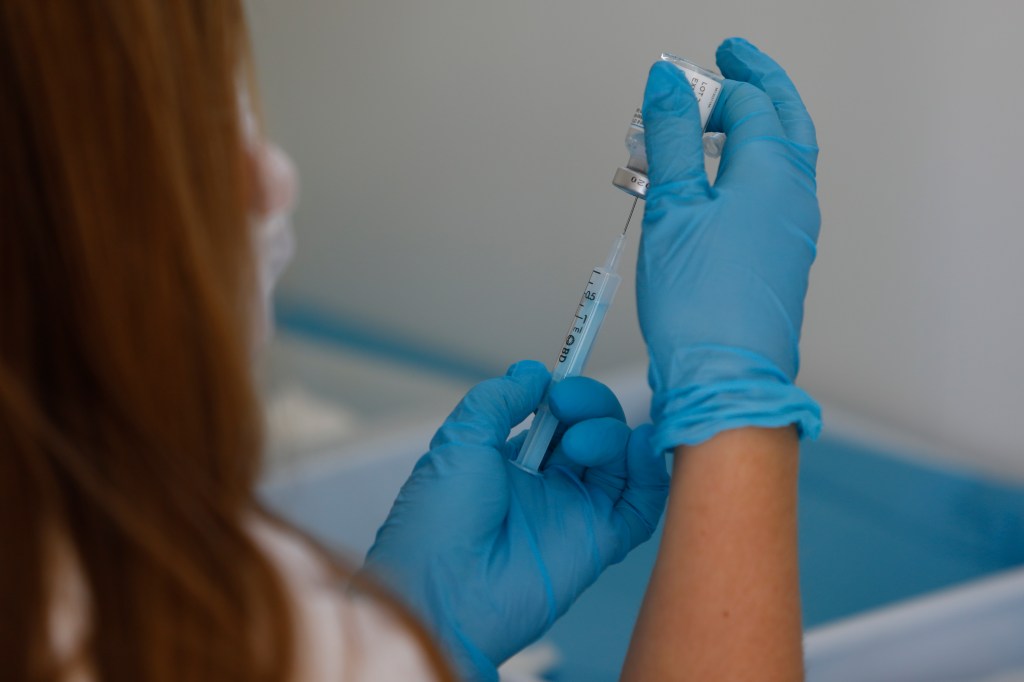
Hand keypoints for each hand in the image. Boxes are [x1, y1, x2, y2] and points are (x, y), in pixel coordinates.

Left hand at [362, 360, 668, 680]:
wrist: (442, 593)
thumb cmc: (438, 522)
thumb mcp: (459, 442)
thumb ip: (499, 399)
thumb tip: (532, 373)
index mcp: (510, 461)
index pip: (556, 416)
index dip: (565, 393)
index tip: (558, 383)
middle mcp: (547, 484)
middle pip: (593, 429)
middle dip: (589, 405)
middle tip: (567, 406)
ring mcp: (575, 511)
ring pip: (620, 458)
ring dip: (610, 434)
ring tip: (580, 444)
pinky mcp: (600, 541)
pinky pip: (641, 503)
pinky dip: (649, 470)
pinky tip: (638, 446)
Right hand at [637, 37, 821, 451]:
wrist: (725, 378)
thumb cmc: (701, 304)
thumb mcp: (674, 206)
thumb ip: (673, 137)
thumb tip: (670, 82)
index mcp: (774, 173)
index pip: (751, 103)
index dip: (715, 81)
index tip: (678, 75)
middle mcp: (794, 198)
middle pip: (785, 120)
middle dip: (758, 85)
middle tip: (732, 60)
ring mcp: (791, 231)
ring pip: (777, 160)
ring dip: (746, 131)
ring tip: (704, 127)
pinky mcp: (777, 260)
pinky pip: (766, 197)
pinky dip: (741, 173)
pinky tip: (709, 187)